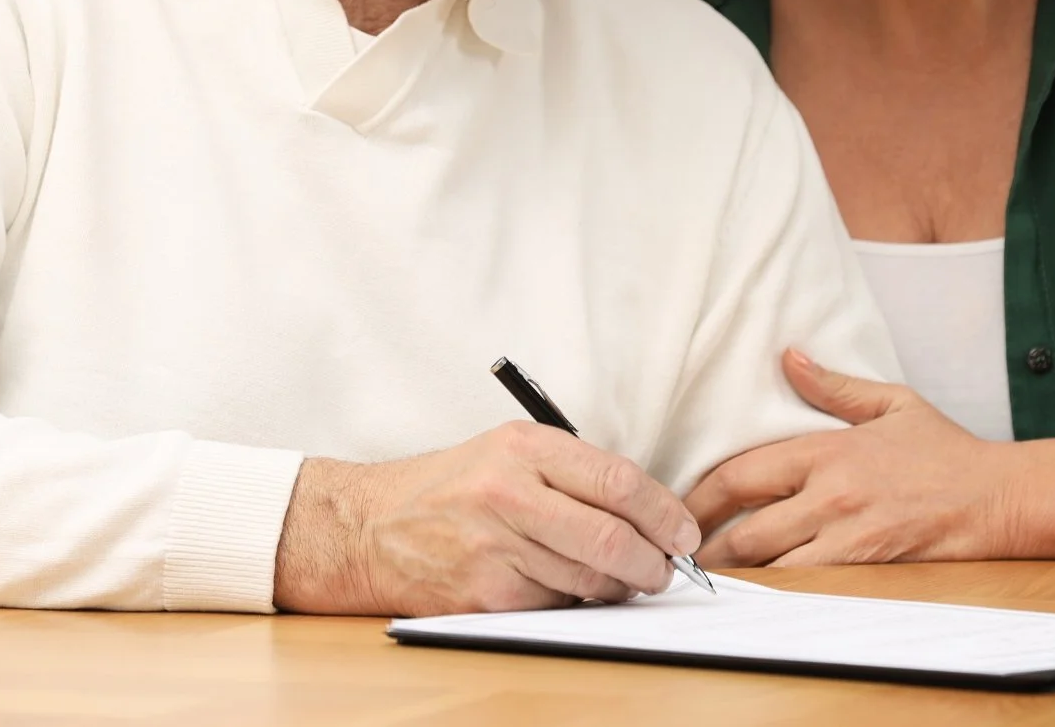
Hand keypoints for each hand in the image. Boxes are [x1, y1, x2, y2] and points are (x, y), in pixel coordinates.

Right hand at [274, 422, 700, 615]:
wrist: (370, 526)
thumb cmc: (452, 485)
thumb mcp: (510, 450)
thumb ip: (573, 472)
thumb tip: (647, 511)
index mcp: (525, 448)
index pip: (616, 480)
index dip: (663, 512)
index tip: (684, 531)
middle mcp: (510, 494)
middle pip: (610, 538)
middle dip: (653, 562)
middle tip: (667, 568)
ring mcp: (494, 548)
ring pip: (588, 580)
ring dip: (619, 588)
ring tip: (623, 579)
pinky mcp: (482, 596)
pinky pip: (553, 607)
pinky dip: (575, 604)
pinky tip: (571, 590)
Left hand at [685, 349, 1016, 566]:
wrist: (996, 497)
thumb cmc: (944, 451)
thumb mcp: (890, 403)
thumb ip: (833, 386)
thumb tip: (787, 356)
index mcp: (828, 451)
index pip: (744, 473)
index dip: (701, 493)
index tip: (678, 503)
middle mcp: (831, 495)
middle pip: (746, 528)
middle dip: (705, 543)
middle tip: (676, 551)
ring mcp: (849, 537)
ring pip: (772, 564)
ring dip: (736, 573)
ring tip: (704, 577)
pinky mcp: (868, 568)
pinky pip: (808, 585)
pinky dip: (777, 590)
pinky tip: (757, 593)